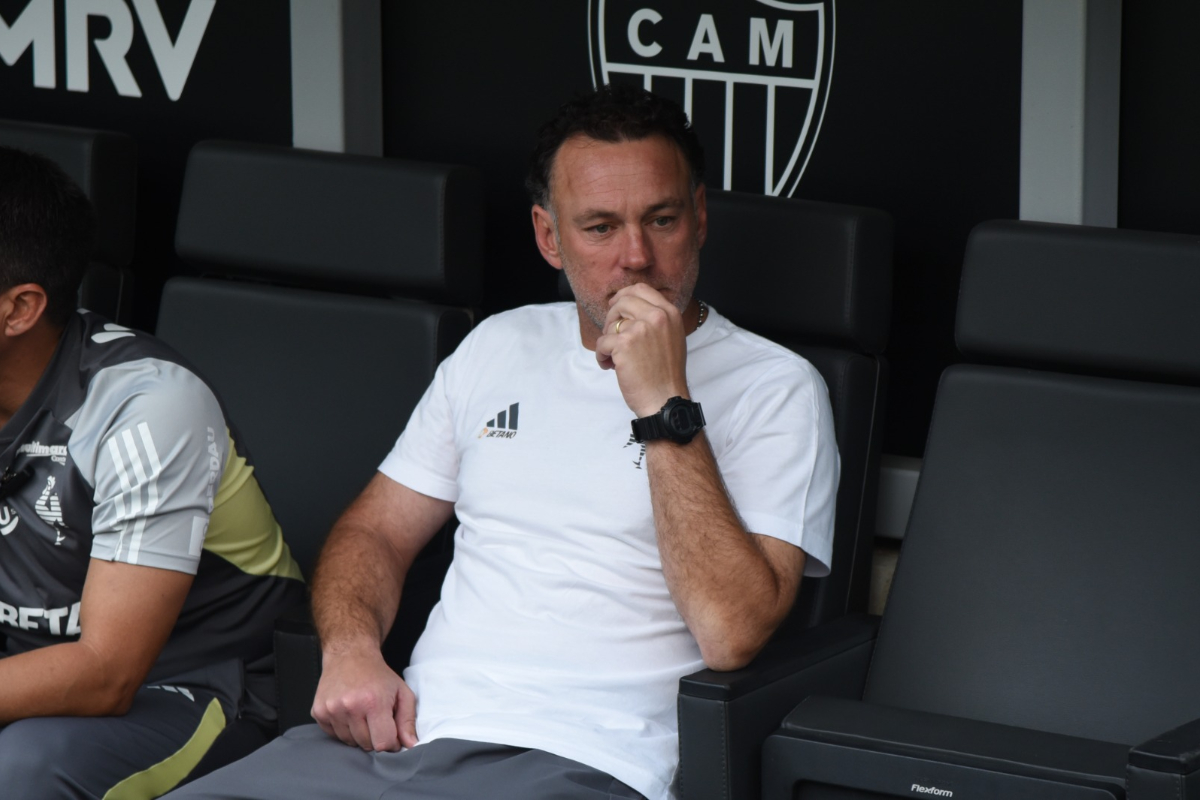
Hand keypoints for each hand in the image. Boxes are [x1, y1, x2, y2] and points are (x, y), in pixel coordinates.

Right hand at [311, 647, 416, 750]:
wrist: (349, 654)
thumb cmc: (378, 675)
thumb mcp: (402, 692)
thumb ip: (408, 720)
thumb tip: (411, 745)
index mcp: (373, 702)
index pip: (383, 743)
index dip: (391, 743)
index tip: (392, 734)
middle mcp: (350, 706)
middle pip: (366, 745)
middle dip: (375, 737)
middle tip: (377, 719)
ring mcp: (331, 710)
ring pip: (349, 742)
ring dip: (358, 734)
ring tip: (362, 714)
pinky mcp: (318, 712)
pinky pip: (333, 735)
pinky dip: (343, 729)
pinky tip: (348, 713)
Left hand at [595, 283, 689, 416]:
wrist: (665, 399)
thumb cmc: (666, 374)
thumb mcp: (671, 337)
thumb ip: (656, 319)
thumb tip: (628, 306)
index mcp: (670, 313)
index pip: (641, 289)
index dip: (623, 295)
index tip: (614, 306)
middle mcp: (657, 316)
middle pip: (622, 301)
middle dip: (611, 317)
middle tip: (611, 336)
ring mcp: (641, 328)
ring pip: (611, 324)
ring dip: (607, 342)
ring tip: (615, 359)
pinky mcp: (624, 344)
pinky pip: (602, 343)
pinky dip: (602, 356)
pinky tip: (611, 367)